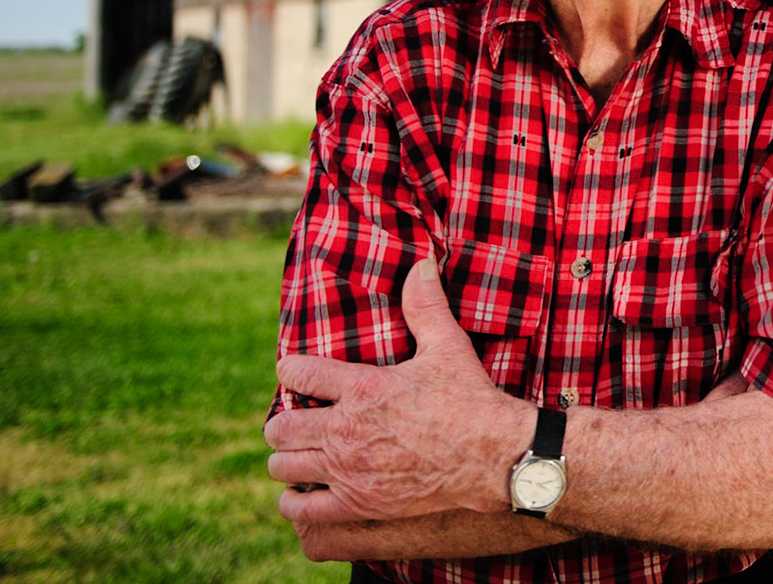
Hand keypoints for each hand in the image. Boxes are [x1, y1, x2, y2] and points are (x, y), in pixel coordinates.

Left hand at [265, 259, 533, 524]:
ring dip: (285, 459)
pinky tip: (301, 492)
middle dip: (282, 421)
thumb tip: (421, 263)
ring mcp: (349, 470)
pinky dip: (294, 501)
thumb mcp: (448, 346)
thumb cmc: (470, 399)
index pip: (298, 374)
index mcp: (363, 389)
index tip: (293, 371)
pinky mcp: (358, 503)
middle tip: (296, 420)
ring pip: (283, 467)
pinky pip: (302, 508)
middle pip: (280, 427)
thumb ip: (425, 305)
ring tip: (298, 454)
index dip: (289, 370)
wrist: (492, 456)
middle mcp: (347, 430)